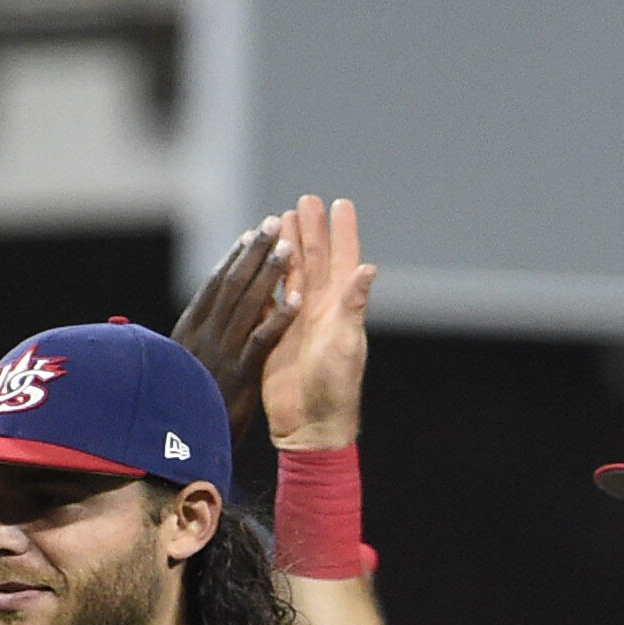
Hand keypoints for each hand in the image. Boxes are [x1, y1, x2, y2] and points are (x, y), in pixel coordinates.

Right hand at [171, 218, 290, 441]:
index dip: (232, 260)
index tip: (247, 237)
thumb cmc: (175, 416)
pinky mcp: (238, 376)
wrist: (173, 456)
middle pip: (231, 286)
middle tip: (273, 222)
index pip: (213, 288)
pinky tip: (298, 297)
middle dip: (253, 253)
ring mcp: (220, 355)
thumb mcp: (173, 377)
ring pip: (247, 305)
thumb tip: (187, 333)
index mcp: (187, 335)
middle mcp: (202, 338)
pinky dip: (279, 318)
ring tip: (289, 246)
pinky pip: (262, 341)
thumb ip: (185, 350)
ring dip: (269, 274)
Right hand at [257, 193, 370, 452]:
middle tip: (304, 200)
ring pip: (291, 276)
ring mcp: (297, 323)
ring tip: (278, 221)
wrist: (310, 424)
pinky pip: (268, 302)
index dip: (343, 231)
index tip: (341, 204)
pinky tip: (256, 265)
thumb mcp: (346, 343)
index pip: (343, 260)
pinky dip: (264, 281)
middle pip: (315, 260)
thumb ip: (353, 304)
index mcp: (340, 307)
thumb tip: (367, 268)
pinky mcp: (275, 338)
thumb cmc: (335, 387)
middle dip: (310, 229)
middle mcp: (320, 310)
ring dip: (286, 249)